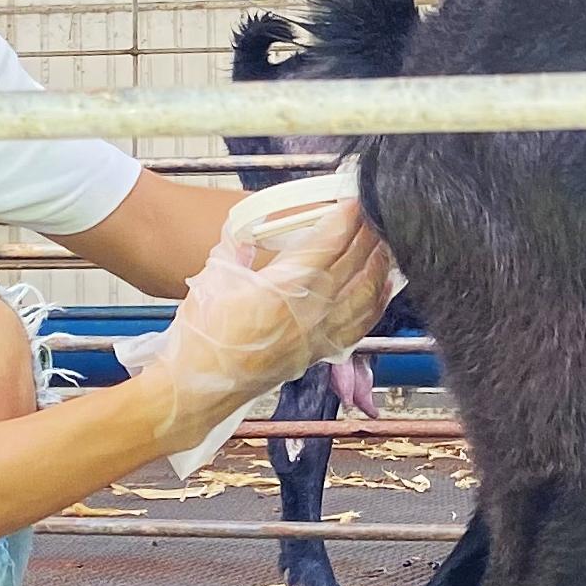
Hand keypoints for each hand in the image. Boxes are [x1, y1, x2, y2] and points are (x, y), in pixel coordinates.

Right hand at [151, 200, 396, 415]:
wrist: (200, 386)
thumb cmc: (203, 336)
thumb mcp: (213, 277)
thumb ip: (235, 245)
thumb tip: (246, 229)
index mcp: (286, 284)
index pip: (330, 241)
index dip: (347, 216)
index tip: (355, 199)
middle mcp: (312, 309)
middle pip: (355, 262)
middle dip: (368, 233)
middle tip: (376, 212)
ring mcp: (320, 333)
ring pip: (367, 293)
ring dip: (380, 265)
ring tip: (385, 244)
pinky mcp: (320, 352)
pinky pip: (361, 324)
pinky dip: (377, 303)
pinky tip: (383, 289)